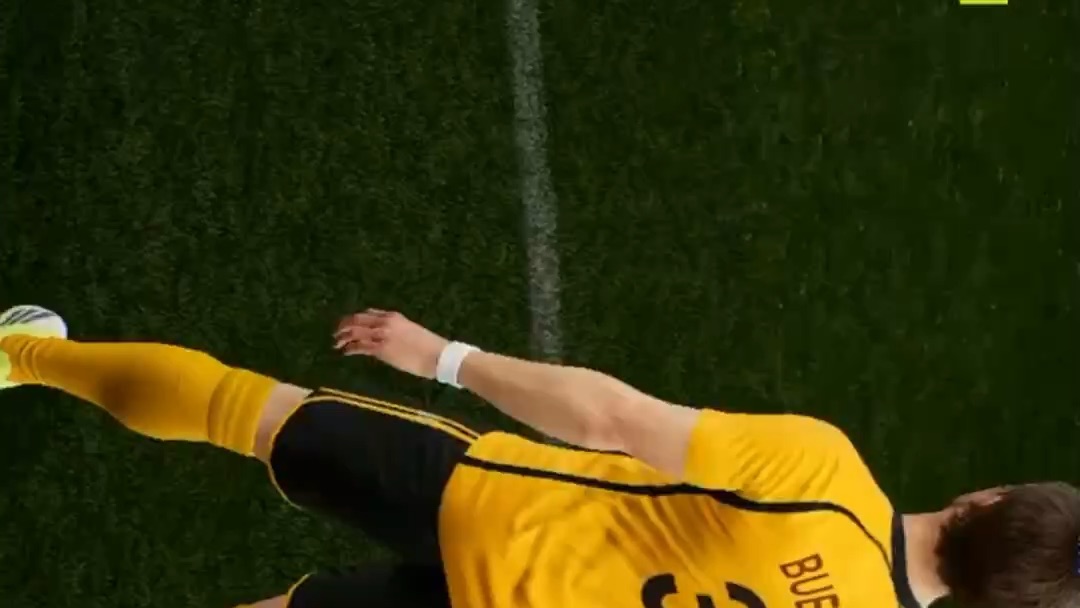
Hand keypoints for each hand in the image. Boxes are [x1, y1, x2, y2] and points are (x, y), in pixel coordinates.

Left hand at [333, 309, 449, 379]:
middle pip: (357, 319)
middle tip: (337, 332)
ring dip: (343, 337)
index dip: (356, 318)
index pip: (369, 313)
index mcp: (394, 316)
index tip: (350, 323)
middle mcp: (385, 322)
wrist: (437, 355)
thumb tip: (387, 338)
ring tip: (336, 343)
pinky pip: (359, 347)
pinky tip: (345, 352)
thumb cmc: (429, 346)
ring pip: (355, 332)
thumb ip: (396, 331)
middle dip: (344, 324)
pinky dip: (349, 348)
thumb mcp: (411, 331)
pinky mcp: (381, 350)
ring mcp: (382, 335)